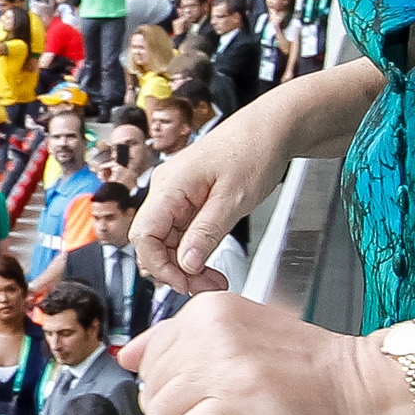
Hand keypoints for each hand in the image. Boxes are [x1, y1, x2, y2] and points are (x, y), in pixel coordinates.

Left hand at [122, 291, 410, 414]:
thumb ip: (182, 342)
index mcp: (210, 309)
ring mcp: (228, 362)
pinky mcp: (242, 397)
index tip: (201, 393)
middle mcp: (214, 329)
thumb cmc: (308, 367)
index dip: (170, 386)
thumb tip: (127, 357)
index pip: (149, 355)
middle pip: (153, 386)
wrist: (363, 387)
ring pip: (164, 411)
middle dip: (177, 413)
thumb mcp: (240, 335)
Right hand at [128, 108, 288, 292]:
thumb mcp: (234, 199)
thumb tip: (186, 264)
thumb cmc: (253, 151)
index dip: (160, 265)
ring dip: (186, 263)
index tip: (186, 283)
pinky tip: (210, 261)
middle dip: (175, 269)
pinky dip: (194, 250)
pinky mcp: (188, 198)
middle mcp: (166, 190)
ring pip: (166, 240)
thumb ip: (207, 233)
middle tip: (207, 285)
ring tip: (214, 278)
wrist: (270, 129)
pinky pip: (181, 231)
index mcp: (170, 186)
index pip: (144, 235)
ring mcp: (176, 194)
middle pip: (152, 242)